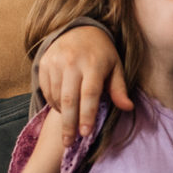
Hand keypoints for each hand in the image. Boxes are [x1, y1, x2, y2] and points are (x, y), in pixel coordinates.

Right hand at [38, 26, 131, 146]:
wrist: (79, 29)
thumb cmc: (101, 53)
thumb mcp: (115, 67)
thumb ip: (119, 88)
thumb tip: (128, 108)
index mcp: (93, 63)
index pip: (89, 93)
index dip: (87, 115)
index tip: (86, 133)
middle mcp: (72, 62)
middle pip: (69, 99)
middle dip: (69, 124)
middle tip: (69, 144)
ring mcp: (56, 62)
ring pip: (56, 96)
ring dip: (62, 115)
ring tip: (68, 127)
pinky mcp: (44, 63)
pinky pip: (46, 89)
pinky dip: (53, 103)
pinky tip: (61, 109)